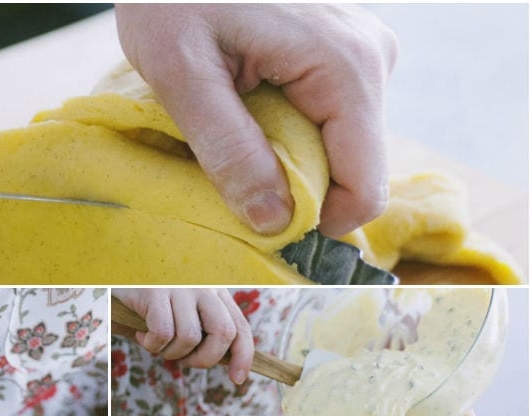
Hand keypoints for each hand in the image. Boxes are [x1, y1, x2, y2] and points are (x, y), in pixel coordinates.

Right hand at [112, 288, 253, 383]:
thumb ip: (201, 330)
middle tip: (183, 362)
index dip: (244, 356)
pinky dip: (151, 344)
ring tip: (153, 342)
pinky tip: (140, 334)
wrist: (112, 275)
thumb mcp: (179, 313)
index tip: (237, 379)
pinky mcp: (155, 291)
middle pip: (224, 333)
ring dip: (170, 352)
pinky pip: (163, 334)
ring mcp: (179, 287)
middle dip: (205, 359)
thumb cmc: (146, 302)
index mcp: (213, 291)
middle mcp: (201, 285)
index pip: (240, 326)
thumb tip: (221, 361)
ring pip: (190, 338)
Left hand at [115, 3, 397, 236]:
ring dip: (287, 162)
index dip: (315, 222)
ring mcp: (361, 54)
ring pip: (338, 151)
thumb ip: (229, 150)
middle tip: (233, 163)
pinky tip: (248, 108)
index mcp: (345, 67)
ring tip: (235, 123)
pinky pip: (327, 123)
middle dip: (295, 189)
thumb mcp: (183, 75)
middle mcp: (371, 60)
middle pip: (351, 173)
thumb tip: (273, 221)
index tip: (261, 219)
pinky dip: (287, 135)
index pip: (364, 189)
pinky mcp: (342, 56)